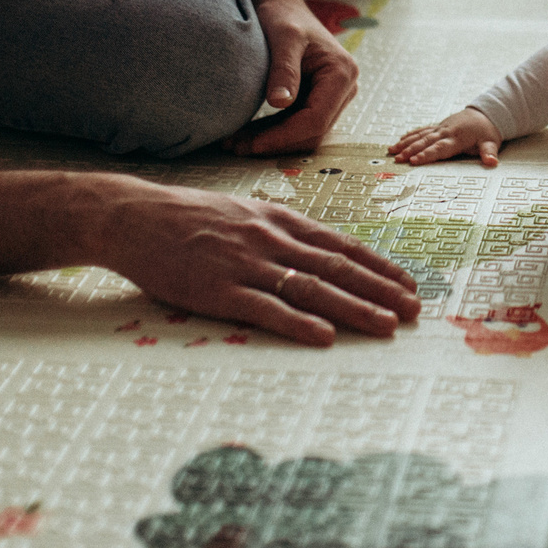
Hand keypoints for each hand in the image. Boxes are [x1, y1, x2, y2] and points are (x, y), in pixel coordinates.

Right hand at [95, 182, 421, 345]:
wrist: (133, 217)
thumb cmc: (186, 218)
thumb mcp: (242, 212)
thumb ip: (278, 230)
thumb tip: (315, 249)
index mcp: (278, 219)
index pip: (341, 244)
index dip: (379, 264)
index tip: (407, 281)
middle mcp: (270, 238)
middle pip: (337, 266)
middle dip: (381, 288)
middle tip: (414, 308)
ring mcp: (246, 264)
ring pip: (313, 287)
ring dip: (355, 308)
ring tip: (388, 324)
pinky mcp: (218, 290)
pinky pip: (266, 308)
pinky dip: (299, 322)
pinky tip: (325, 335)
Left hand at [229, 0, 358, 156]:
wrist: (282, 5)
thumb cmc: (283, 15)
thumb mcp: (283, 37)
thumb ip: (284, 69)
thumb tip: (280, 104)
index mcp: (341, 73)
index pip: (315, 120)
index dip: (284, 136)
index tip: (252, 143)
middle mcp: (344, 88)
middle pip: (311, 131)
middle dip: (275, 142)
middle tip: (236, 146)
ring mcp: (333, 96)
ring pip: (304, 133)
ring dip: (272, 141)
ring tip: (236, 143)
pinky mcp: (317, 99)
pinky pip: (297, 125)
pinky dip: (273, 132)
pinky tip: (247, 134)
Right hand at [388, 107, 502, 167]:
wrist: (486, 113)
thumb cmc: (487, 131)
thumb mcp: (491, 142)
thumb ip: (489, 153)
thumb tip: (492, 162)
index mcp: (457, 138)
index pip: (439, 148)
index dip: (427, 154)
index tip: (414, 160)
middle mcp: (446, 132)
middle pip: (425, 142)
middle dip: (410, 150)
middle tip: (397, 159)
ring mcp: (440, 128)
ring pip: (420, 135)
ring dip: (405, 143)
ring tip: (391, 151)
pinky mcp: (438, 126)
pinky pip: (422, 130)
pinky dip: (410, 135)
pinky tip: (399, 140)